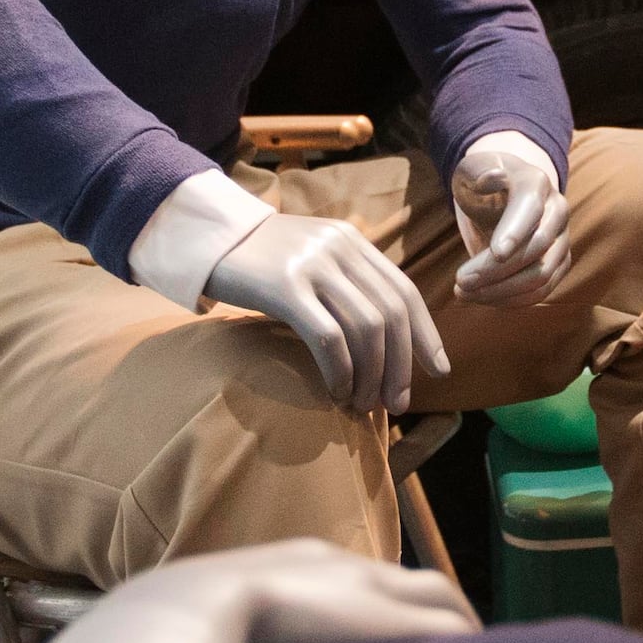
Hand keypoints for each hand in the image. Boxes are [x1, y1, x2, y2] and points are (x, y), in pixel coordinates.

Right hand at [124, 538, 477, 642]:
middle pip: (416, 580)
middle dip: (434, 615)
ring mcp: (369, 589)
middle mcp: (340, 568)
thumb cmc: (170, 639)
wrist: (184, 620)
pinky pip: (453, 630)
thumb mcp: (196, 632)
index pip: (359, 579)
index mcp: (295, 566)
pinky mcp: (393, 621)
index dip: (381, 612)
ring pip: (442, 597)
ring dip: (458, 636)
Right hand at [207, 212, 449, 410]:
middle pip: (391, 314)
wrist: (203, 238)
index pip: (404, 290)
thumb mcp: (310, 258)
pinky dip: (341, 372)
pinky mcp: (284, 287)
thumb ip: (344, 283)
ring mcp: (313, 265)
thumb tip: (383, 338)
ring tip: (362, 404)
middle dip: (401, 366)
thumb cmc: (257, 261)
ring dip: (371, 376)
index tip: (438, 370)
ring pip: (366, 329)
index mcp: (352, 241)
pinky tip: (336, 392)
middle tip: (397, 404)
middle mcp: (339, 248)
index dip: (426, 333)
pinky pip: (328, 338)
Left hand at [449, 131, 573, 307]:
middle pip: (537, 249)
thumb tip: (491, 178)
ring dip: (502, 291)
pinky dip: (512, 300)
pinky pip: (541, 290)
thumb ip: (478, 171)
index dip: (515, 232)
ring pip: (542, 276)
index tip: (496, 253)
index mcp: (536, 183)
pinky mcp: (557, 265)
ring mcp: (561, 240)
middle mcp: (557, 211)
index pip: (531, 209)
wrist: (502, 194)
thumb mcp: (472, 169)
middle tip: (460, 282)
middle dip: (497, 270)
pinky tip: (482, 299)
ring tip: (464, 294)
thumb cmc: (481, 180)